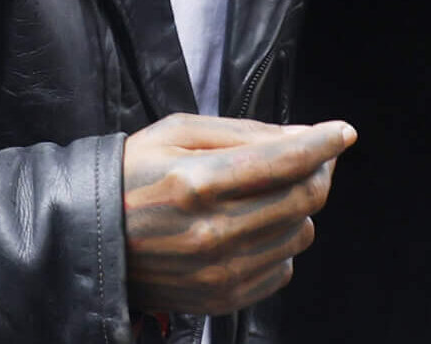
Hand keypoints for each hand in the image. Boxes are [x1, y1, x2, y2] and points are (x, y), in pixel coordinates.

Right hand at [121, 114, 355, 317]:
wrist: (89, 240)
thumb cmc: (132, 176)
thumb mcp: (177, 134)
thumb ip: (245, 133)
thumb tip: (304, 136)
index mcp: (198, 182)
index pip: (287, 161)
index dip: (325, 142)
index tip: (341, 133)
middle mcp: (213, 231)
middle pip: (304, 198)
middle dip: (320, 170)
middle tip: (313, 157)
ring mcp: (220, 271)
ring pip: (300, 233)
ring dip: (298, 207)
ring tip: (268, 193)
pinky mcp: (223, 298)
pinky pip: (283, 268)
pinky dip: (280, 243)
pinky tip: (252, 227)